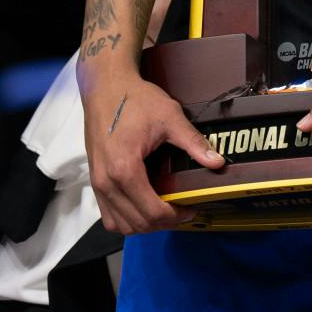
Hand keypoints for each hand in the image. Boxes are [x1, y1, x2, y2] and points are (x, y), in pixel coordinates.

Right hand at [81, 65, 222, 233]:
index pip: (153, 212)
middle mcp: (107, 182)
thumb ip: (193, 142)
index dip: (177, 217)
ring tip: (165, 211)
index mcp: (125, 170)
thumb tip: (218, 163)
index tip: (192, 208)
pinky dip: (126, 219)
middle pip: (138, 224)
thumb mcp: (169, 117)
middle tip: (182, 211)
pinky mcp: (93, 180)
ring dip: (144, 225)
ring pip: (121, 225)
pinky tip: (143, 206)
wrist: (105, 86)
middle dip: (164, 223)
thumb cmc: (135, 99)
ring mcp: (97, 183)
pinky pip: (108, 215)